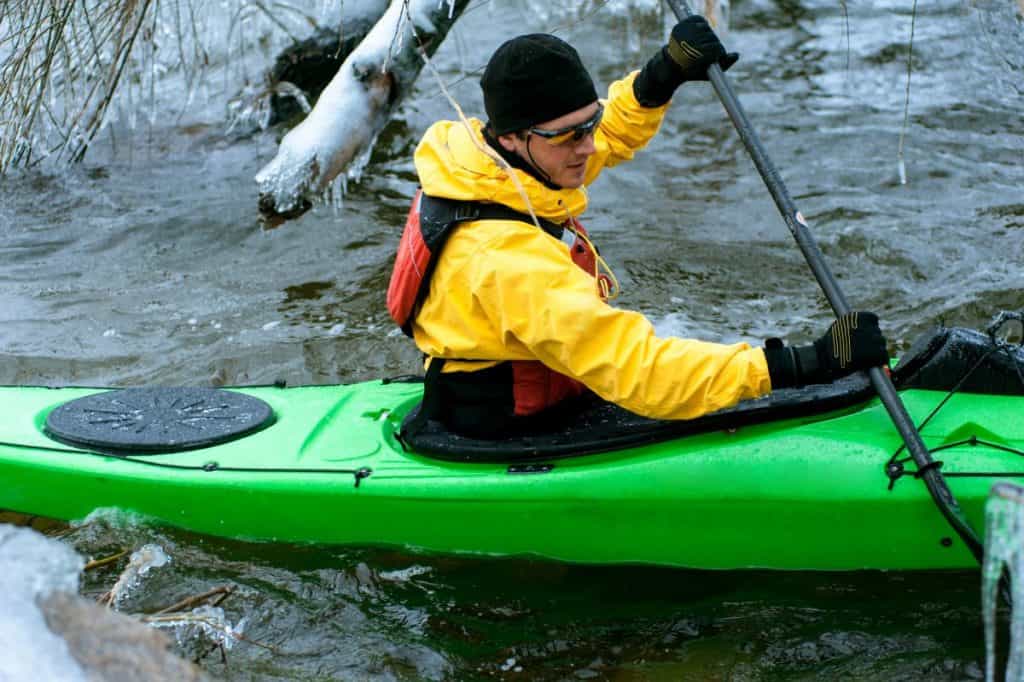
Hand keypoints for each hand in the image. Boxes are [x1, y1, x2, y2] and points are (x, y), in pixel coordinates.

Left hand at [666, 16, 737, 81]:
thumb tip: (737, 55)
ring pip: (705, 27)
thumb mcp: (709, 73)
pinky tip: (700, 32)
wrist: (673, 66)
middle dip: (713, 44)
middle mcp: (688, 43)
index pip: (717, 48)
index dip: (720, 53)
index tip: (717, 57)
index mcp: (695, 56)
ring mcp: (683, 34)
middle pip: (711, 37)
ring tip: (704, 42)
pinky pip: (698, 19)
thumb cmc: (694, 71)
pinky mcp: (680, 26)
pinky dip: (702, 24)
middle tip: (708, 51)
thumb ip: (724, 64)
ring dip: (708, 34)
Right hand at [764, 312, 889, 388]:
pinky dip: (881, 360)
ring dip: (878, 351)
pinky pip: (883, 355)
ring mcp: (867, 339)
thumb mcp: (838, 328)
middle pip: (878, 332)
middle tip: (866, 350)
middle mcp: (862, 326)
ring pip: (882, 344)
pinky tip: (875, 363)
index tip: (867, 336)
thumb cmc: (828, 346)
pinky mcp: (871, 353)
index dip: (872, 328)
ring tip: (869, 357)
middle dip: (874, 341)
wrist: (820, 360)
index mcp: (854, 317)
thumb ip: (853, 326)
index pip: (873, 319)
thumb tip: (867, 328)